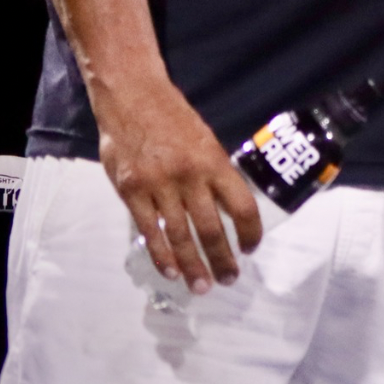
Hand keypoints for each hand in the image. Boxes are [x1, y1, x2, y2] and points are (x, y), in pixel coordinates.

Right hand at [94, 77, 263, 293]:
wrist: (132, 97)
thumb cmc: (172, 117)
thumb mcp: (205, 139)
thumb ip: (214, 173)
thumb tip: (227, 209)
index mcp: (214, 161)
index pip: (242, 206)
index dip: (250, 232)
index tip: (251, 249)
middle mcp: (190, 176)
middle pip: (212, 229)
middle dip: (222, 259)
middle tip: (229, 280)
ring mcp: (158, 186)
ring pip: (181, 236)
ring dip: (194, 266)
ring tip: (202, 286)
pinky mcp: (132, 192)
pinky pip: (150, 231)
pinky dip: (162, 256)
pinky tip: (172, 272)